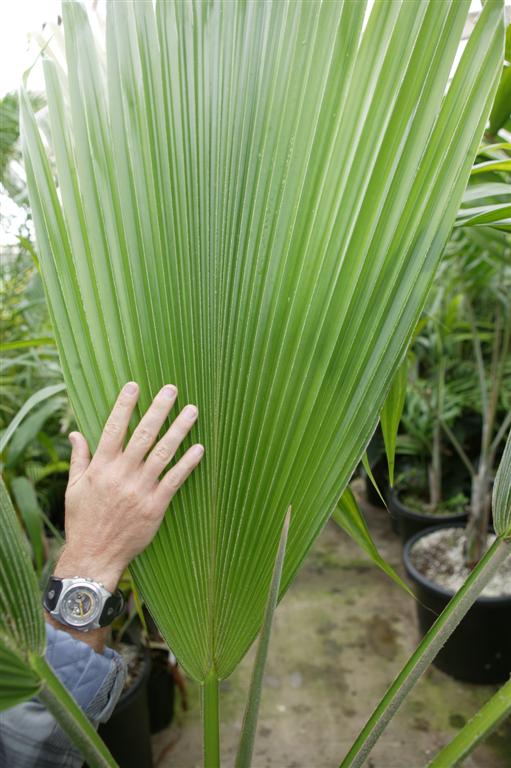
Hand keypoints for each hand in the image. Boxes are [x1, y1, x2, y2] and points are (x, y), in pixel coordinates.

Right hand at [55, 382, 203, 591]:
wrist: (94, 554)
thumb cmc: (83, 520)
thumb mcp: (74, 487)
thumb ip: (79, 458)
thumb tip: (75, 433)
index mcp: (101, 466)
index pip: (114, 428)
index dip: (124, 405)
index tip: (135, 385)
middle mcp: (122, 473)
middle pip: (144, 434)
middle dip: (159, 409)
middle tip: (172, 389)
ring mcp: (140, 489)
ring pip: (163, 452)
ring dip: (179, 429)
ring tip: (192, 410)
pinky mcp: (155, 506)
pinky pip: (175, 479)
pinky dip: (188, 463)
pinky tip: (199, 447)